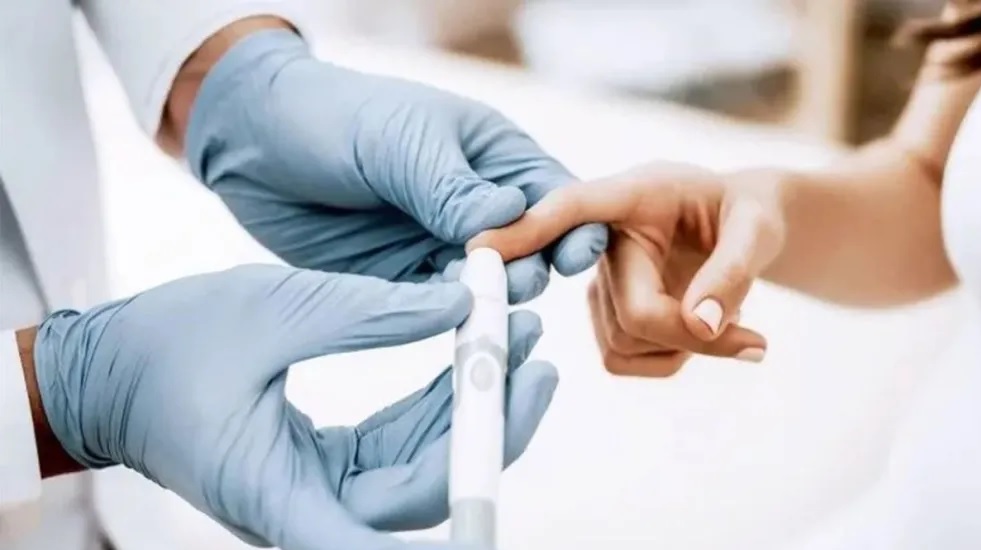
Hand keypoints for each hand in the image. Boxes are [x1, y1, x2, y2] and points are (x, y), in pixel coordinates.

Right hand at [32, 264, 557, 548]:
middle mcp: (311, 508)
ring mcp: (324, 488)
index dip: (461, 514)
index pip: (384, 538)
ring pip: (425, 463)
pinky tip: (469, 350)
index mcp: (284, 497)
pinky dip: (438, 399)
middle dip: (490, 424)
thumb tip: (461, 308)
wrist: (106, 373)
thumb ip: (372, 312)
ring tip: (515, 334)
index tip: (510, 459)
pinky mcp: (330, 463)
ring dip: (472, 404)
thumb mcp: (274, 310)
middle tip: (535, 356)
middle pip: (430, 488)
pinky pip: (402, 440)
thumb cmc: (164, 348)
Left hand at [185, 29, 606, 303]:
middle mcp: (475, 202)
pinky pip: (441, 304)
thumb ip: (453, 187)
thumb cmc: (336, 117)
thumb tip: (514, 216)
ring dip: (493, 296)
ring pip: (489, 283)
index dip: (571, 224)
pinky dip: (452, 316)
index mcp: (490, 155)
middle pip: (531, 246)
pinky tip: (452, 322)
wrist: (255, 142)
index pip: (553, 193)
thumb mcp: (400, 142)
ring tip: (485, 304)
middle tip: (516, 281)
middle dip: (533, 266)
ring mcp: (440, 242)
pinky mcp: (404, 277)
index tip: (573, 252)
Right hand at [472, 162, 783, 376]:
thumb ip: (734, 269)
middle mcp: (604, 238)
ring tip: (731, 320)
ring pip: (628, 344)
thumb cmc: (749, 213)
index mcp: (633, 195)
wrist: (743, 229)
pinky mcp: (605, 317)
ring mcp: (599, 281)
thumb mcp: (760, 227)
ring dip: (689, 348)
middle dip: (697, 337)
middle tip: (757, 345)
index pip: (573, 209)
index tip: (480, 247)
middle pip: (634, 313)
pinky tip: (693, 330)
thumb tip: (701, 324)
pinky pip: (624, 360)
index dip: (528, 229)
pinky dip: (670, 360)